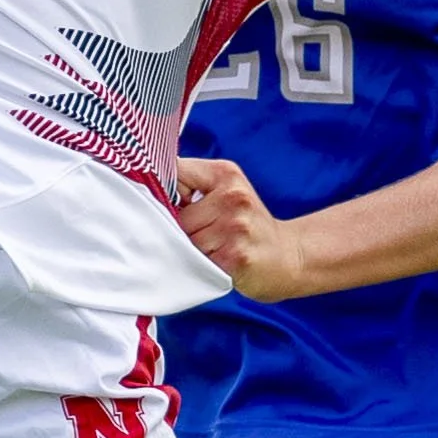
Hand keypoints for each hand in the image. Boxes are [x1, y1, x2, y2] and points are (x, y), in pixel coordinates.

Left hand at [175, 155, 309, 298]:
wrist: (288, 256)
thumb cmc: (248, 225)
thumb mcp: (228, 191)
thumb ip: (193, 185)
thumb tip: (149, 191)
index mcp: (226, 174)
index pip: (175, 171)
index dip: (165, 191)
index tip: (171, 204)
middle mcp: (232, 197)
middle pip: (176, 215)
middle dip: (181, 228)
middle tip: (205, 235)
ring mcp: (234, 227)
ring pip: (184, 240)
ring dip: (191, 250)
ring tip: (214, 249)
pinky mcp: (234, 257)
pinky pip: (196, 261)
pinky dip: (200, 265)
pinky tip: (219, 262)